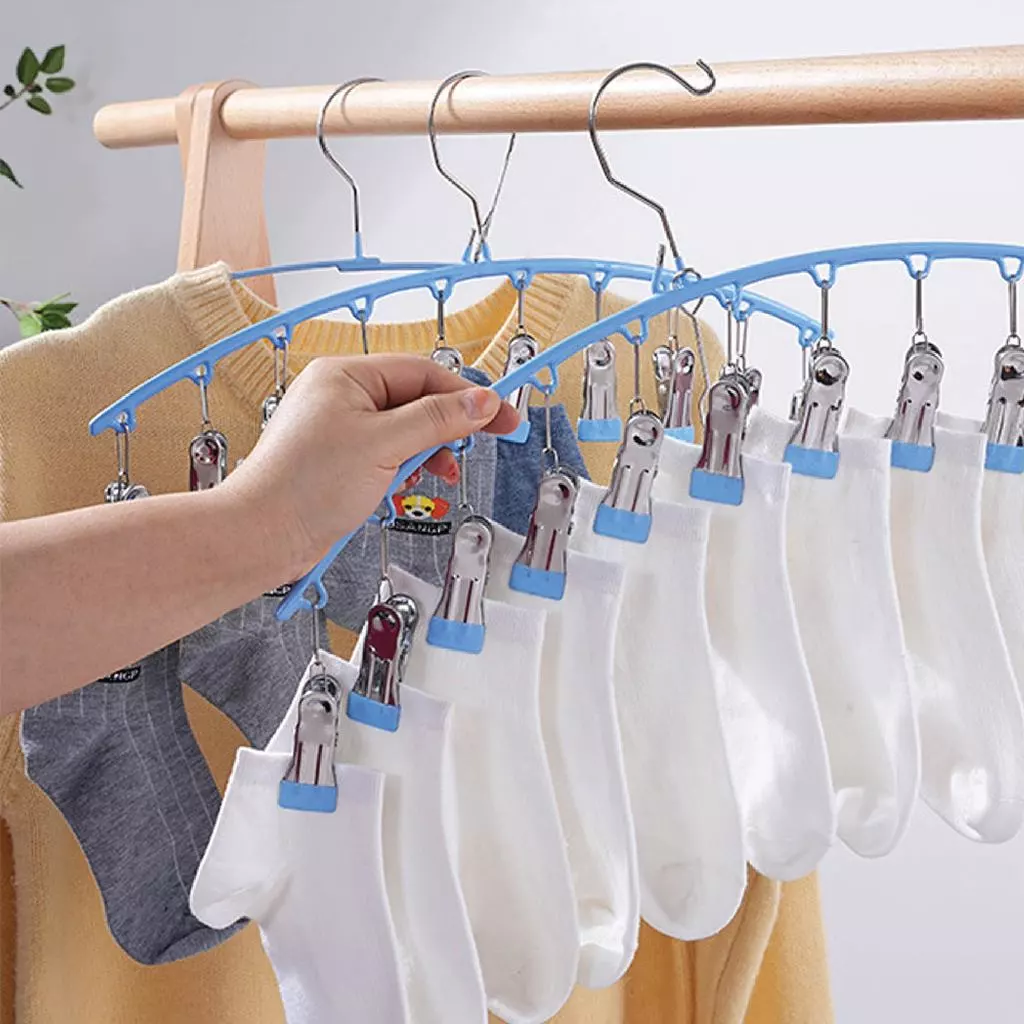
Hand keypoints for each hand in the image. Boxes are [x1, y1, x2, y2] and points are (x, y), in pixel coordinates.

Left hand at [222, 354, 517, 575]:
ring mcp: (339, 429)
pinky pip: (386, 454)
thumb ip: (437, 420)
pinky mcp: (339, 460)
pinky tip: (405, 487)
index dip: (465, 395)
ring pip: (403, 431)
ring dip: (426, 453)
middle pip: (415, 400)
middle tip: (480, 444)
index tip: (500, 415)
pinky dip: (403, 469)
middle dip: (445, 427)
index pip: (422, 373)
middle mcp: (341, 396)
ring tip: (438, 475)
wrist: (262, 534)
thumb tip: (481, 401)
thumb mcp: (385, 445)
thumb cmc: (305, 485)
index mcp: (346, 376)